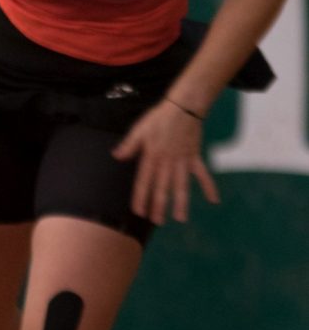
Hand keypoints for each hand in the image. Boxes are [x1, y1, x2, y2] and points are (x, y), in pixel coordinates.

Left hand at [112, 100, 219, 224]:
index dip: (141, 196)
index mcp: (152, 156)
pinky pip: (202, 174)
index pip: (144, 180)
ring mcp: (182, 161)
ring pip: (181, 185)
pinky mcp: (194, 157)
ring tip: (180, 218)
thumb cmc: (159, 118)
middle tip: (157, 222)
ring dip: (181, 202)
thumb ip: (129, 145)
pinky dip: (209, 187)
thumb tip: (116, 156)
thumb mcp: (139, 129)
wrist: (182, 107)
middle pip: (162, 187)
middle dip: (159, 206)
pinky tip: (214, 200)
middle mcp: (167, 161)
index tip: (139, 211)